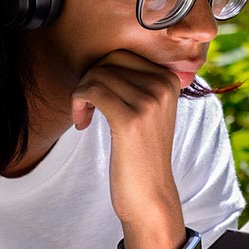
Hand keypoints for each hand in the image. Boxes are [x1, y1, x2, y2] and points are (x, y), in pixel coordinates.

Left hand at [71, 49, 184, 248]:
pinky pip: (92, 91)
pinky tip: (82, 124)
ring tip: (83, 117)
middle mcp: (163, 86)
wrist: (150, 194)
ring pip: (97, 75)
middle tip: (85, 107)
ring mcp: (149, 101)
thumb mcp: (148, 111)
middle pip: (109, 60)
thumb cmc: (140, 153)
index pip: (122, 54)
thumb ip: (136, 81)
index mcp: (169, 79)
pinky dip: (78, 104)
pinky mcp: (130, 119)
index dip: (100, 72)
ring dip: (80, 95)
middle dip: (89, 79)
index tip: (96, 99)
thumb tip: (105, 54)